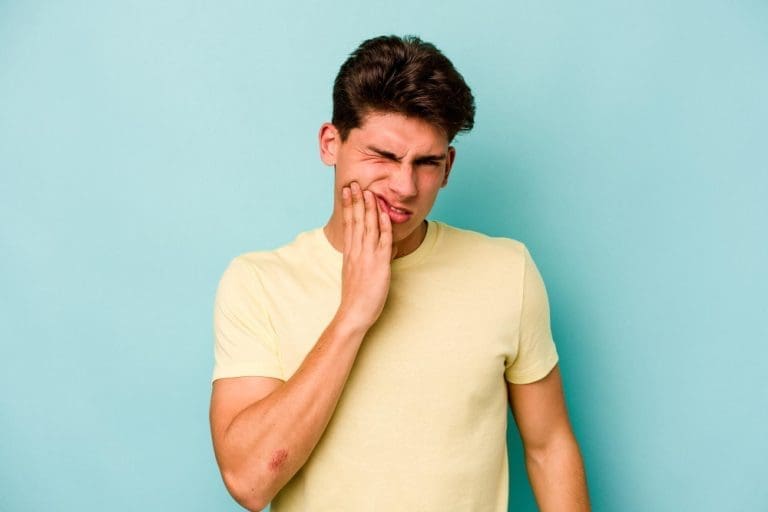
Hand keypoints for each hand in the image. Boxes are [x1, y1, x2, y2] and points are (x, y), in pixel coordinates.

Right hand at [335, 181, 393, 333]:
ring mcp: (367, 256)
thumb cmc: (355, 297)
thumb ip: (360, 259)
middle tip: (353, 183)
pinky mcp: (379, 264)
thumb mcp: (354, 273)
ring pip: (369, 226)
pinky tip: (383, 214)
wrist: (354, 313)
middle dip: (356, 200)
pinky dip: (384, 226)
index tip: (347, 191)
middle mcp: (357, 251)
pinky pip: (383, 241)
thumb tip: (366, 251)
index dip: (348, 206)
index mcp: (350, 252)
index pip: (349, 223)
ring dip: (369, 208)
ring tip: (368, 191)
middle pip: (356, 220)